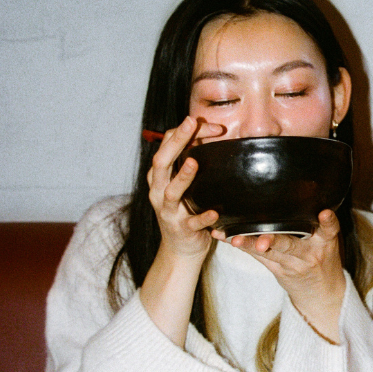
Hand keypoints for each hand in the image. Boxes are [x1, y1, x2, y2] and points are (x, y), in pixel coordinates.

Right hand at [147, 116, 223, 259]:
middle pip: (162, 163)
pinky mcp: (182, 229)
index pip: (165, 146)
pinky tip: (214, 212)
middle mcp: (159, 191)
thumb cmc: (186, 209)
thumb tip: (213, 131)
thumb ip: (193, 159)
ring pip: (171, 192)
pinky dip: (203, 217)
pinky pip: (192, 222)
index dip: (181, 131)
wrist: (180, 249)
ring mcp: (168, 211)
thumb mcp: (185, 183)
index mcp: (159, 177)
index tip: (202, 122)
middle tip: (191, 123)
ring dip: (183, 177)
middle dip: (176, 141)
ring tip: (194, 163)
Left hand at [213, 209, 346, 341]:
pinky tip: (224, 238)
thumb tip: (303, 189)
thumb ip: (313, 223)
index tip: (325, 214)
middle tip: (263, 241)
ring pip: (269, 254)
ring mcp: (293, 265)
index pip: (330, 230)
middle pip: (291, 245)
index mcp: (325, 242)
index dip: (328, 222)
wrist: (322, 295)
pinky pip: (258, 258)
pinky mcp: (280, 272)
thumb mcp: (327, 242)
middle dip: (275, 242)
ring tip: (234, 239)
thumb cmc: (322, 258)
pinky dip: (242, 246)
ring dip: (250, 244)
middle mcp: (310, 253)